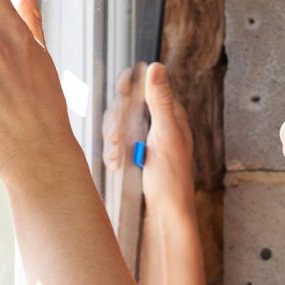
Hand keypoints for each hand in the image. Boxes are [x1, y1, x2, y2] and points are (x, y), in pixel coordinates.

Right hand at [103, 63, 194, 214]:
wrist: (164, 217)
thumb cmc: (172, 180)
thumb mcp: (166, 136)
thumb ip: (160, 101)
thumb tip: (156, 67)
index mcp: (170, 116)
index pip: (146, 87)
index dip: (130, 86)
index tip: (121, 91)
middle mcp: (157, 125)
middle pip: (125, 106)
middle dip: (117, 121)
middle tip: (117, 139)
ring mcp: (143, 141)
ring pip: (116, 125)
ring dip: (112, 140)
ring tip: (116, 158)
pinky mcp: (132, 157)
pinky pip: (114, 145)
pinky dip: (112, 153)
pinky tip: (115, 165)